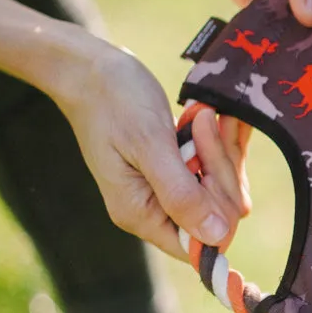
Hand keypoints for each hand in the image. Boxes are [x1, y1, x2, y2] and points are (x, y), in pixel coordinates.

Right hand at [54, 45, 244, 259]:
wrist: (91, 69)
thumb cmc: (114, 102)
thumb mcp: (150, 145)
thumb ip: (181, 194)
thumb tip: (214, 238)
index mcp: (140, 213)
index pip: (198, 243)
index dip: (219, 211)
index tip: (212, 165)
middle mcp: (153, 210)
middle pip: (215, 214)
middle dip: (220, 169)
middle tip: (206, 124)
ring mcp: (164, 189)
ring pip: (219, 188)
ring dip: (220, 150)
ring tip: (202, 115)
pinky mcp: (174, 169)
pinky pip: (212, 168)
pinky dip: (216, 142)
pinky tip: (206, 116)